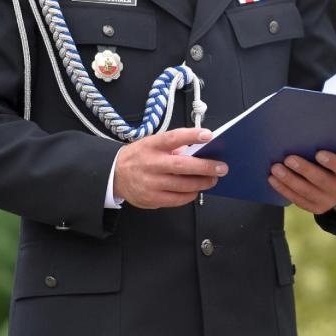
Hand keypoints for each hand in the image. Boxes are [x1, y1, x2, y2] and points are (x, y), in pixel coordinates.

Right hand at [113, 127, 227, 208]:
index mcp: (151, 146)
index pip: (173, 138)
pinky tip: (196, 190)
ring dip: (201, 183)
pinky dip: (190, 195)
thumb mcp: (151, 144)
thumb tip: (200, 149)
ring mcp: (150, 183)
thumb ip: (173, 146)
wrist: (114, 175)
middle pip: (182, 166)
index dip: (191, 136)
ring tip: (212, 179)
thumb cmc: (138, 157)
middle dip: (205, 167)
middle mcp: (150, 164)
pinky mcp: (151, 199)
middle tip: (221, 168)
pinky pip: (177, 199)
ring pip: (182, 185)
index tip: (208, 135)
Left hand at [268, 148, 335, 214]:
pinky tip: (273, 179)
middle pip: (321, 181)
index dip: (333, 162)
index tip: (318, 153)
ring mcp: (327, 201)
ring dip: (289, 180)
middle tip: (288, 159)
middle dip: (304, 170)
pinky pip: (297, 199)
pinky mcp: (314, 207)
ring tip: (275, 168)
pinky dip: (283, 189)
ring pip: (306, 192)